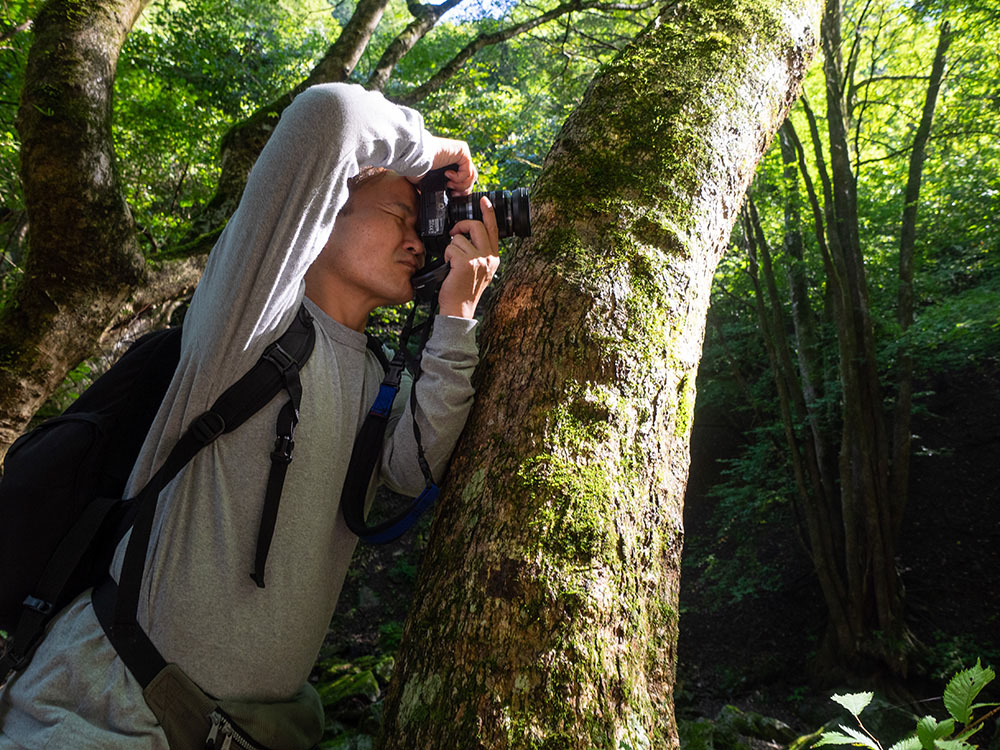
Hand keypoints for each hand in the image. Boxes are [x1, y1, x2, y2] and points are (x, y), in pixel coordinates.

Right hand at [413, 135, 477, 194]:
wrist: (416, 157)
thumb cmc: (417, 167)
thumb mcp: (430, 182)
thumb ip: (440, 188)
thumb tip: (441, 200)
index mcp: (452, 164)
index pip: (465, 179)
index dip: (462, 190)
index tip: (453, 196)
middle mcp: (458, 157)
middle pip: (471, 179)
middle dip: (463, 190)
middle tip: (453, 194)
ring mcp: (462, 153)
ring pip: (472, 176)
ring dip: (461, 185)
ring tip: (449, 184)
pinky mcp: (463, 150)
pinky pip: (468, 170)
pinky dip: (459, 177)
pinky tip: (447, 175)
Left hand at [437, 196, 499, 318]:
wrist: (460, 308)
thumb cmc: (465, 290)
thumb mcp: (481, 270)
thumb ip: (479, 253)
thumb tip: (467, 235)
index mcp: (494, 257)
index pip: (493, 229)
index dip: (488, 212)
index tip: (484, 200)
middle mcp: (489, 256)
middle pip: (476, 225)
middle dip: (461, 226)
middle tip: (454, 234)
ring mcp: (478, 259)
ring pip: (459, 238)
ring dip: (451, 249)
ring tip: (452, 263)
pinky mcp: (466, 262)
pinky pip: (451, 247)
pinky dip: (446, 256)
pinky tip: (449, 268)